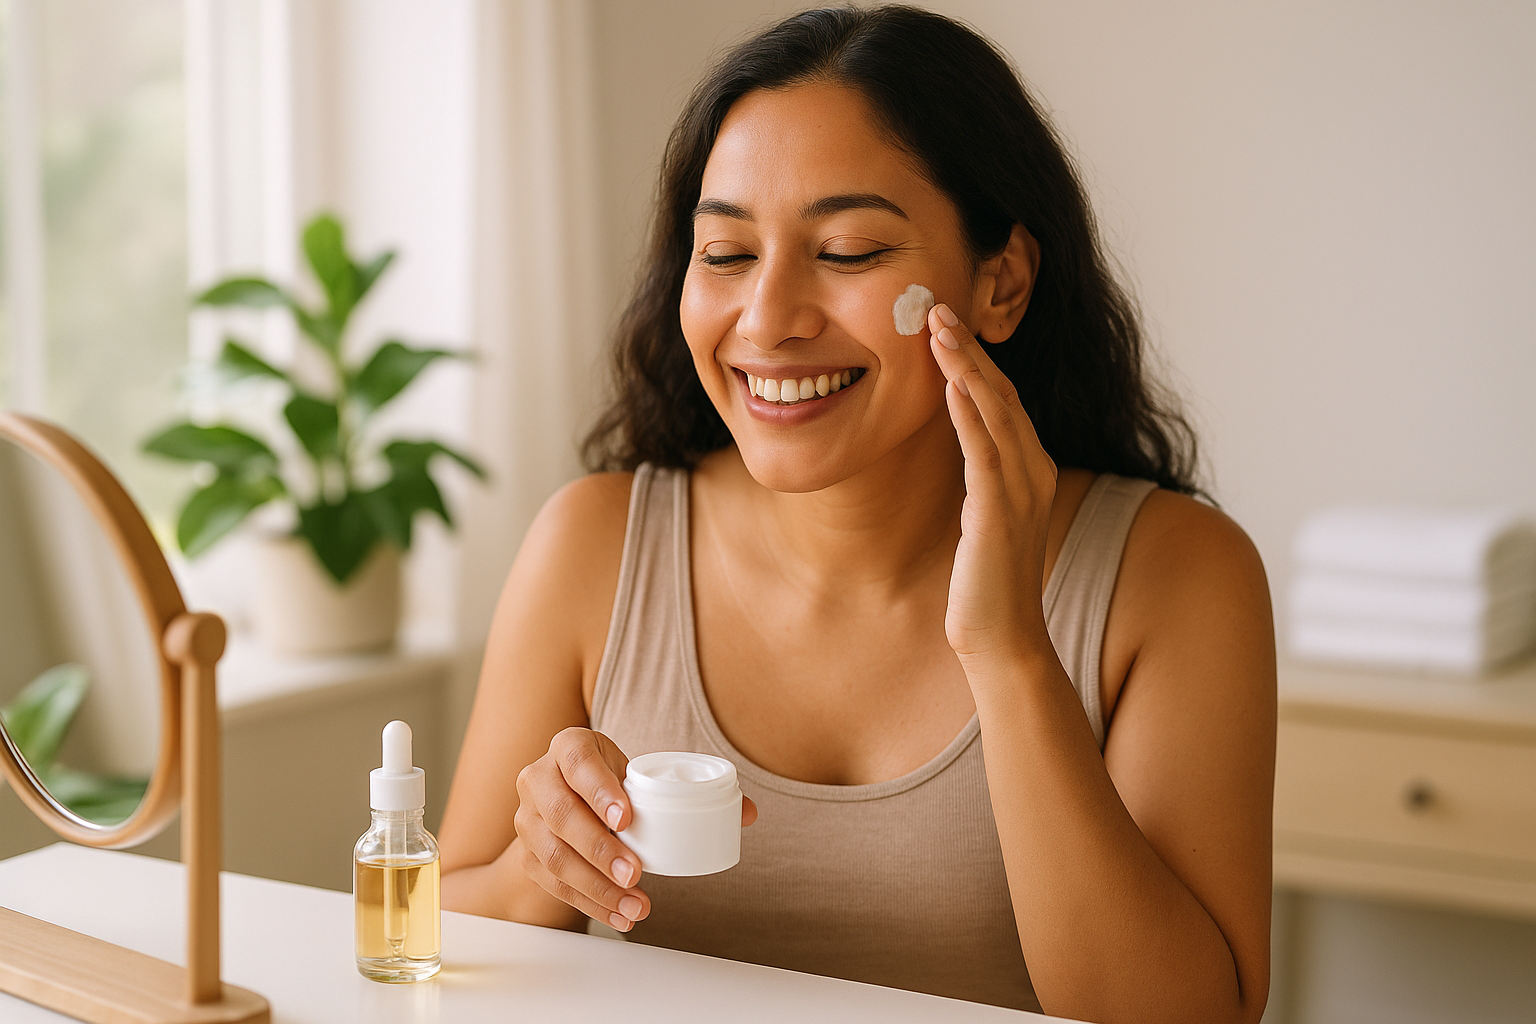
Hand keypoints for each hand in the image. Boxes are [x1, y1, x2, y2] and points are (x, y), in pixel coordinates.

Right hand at [513, 728, 757, 931]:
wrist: (569, 801)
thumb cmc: (613, 783)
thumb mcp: (642, 775)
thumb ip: (692, 790)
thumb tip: (748, 812)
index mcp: (568, 747)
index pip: (576, 761)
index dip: (599, 789)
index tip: (627, 819)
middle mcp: (539, 779)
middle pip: (561, 814)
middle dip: (599, 849)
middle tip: (635, 873)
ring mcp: (527, 819)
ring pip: (553, 855)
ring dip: (596, 886)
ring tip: (635, 904)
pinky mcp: (527, 855)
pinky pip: (554, 884)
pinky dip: (589, 903)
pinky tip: (619, 915)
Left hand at [927, 303, 1057, 665]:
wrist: (1002, 641)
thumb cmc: (985, 583)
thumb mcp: (980, 517)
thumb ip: (976, 477)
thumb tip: (953, 443)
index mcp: (1028, 469)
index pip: (1002, 399)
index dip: (975, 359)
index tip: (944, 323)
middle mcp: (1032, 471)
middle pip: (1001, 393)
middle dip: (969, 348)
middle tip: (937, 307)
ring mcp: (1020, 491)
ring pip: (994, 412)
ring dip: (965, 367)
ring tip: (937, 329)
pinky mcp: (998, 514)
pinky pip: (984, 453)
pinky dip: (969, 415)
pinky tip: (949, 385)